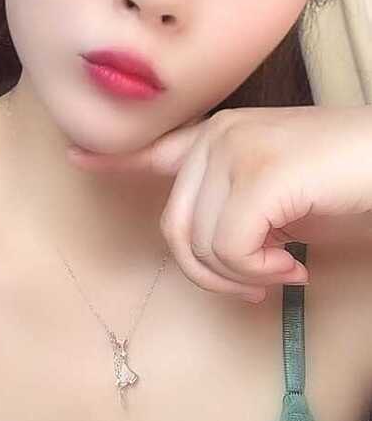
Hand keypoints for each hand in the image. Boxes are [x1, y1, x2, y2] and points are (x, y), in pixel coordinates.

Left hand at [66, 105, 371, 302]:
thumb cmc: (349, 184)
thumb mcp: (280, 199)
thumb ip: (234, 210)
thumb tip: (204, 253)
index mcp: (221, 137)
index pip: (156, 150)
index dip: (115, 160)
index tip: (76, 158)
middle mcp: (219, 135)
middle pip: (175, 228)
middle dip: (211, 273)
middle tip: (260, 284)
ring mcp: (235, 149)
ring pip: (201, 245)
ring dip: (243, 275)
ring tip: (285, 269)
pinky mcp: (258, 173)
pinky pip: (229, 249)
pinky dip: (260, 271)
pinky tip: (293, 265)